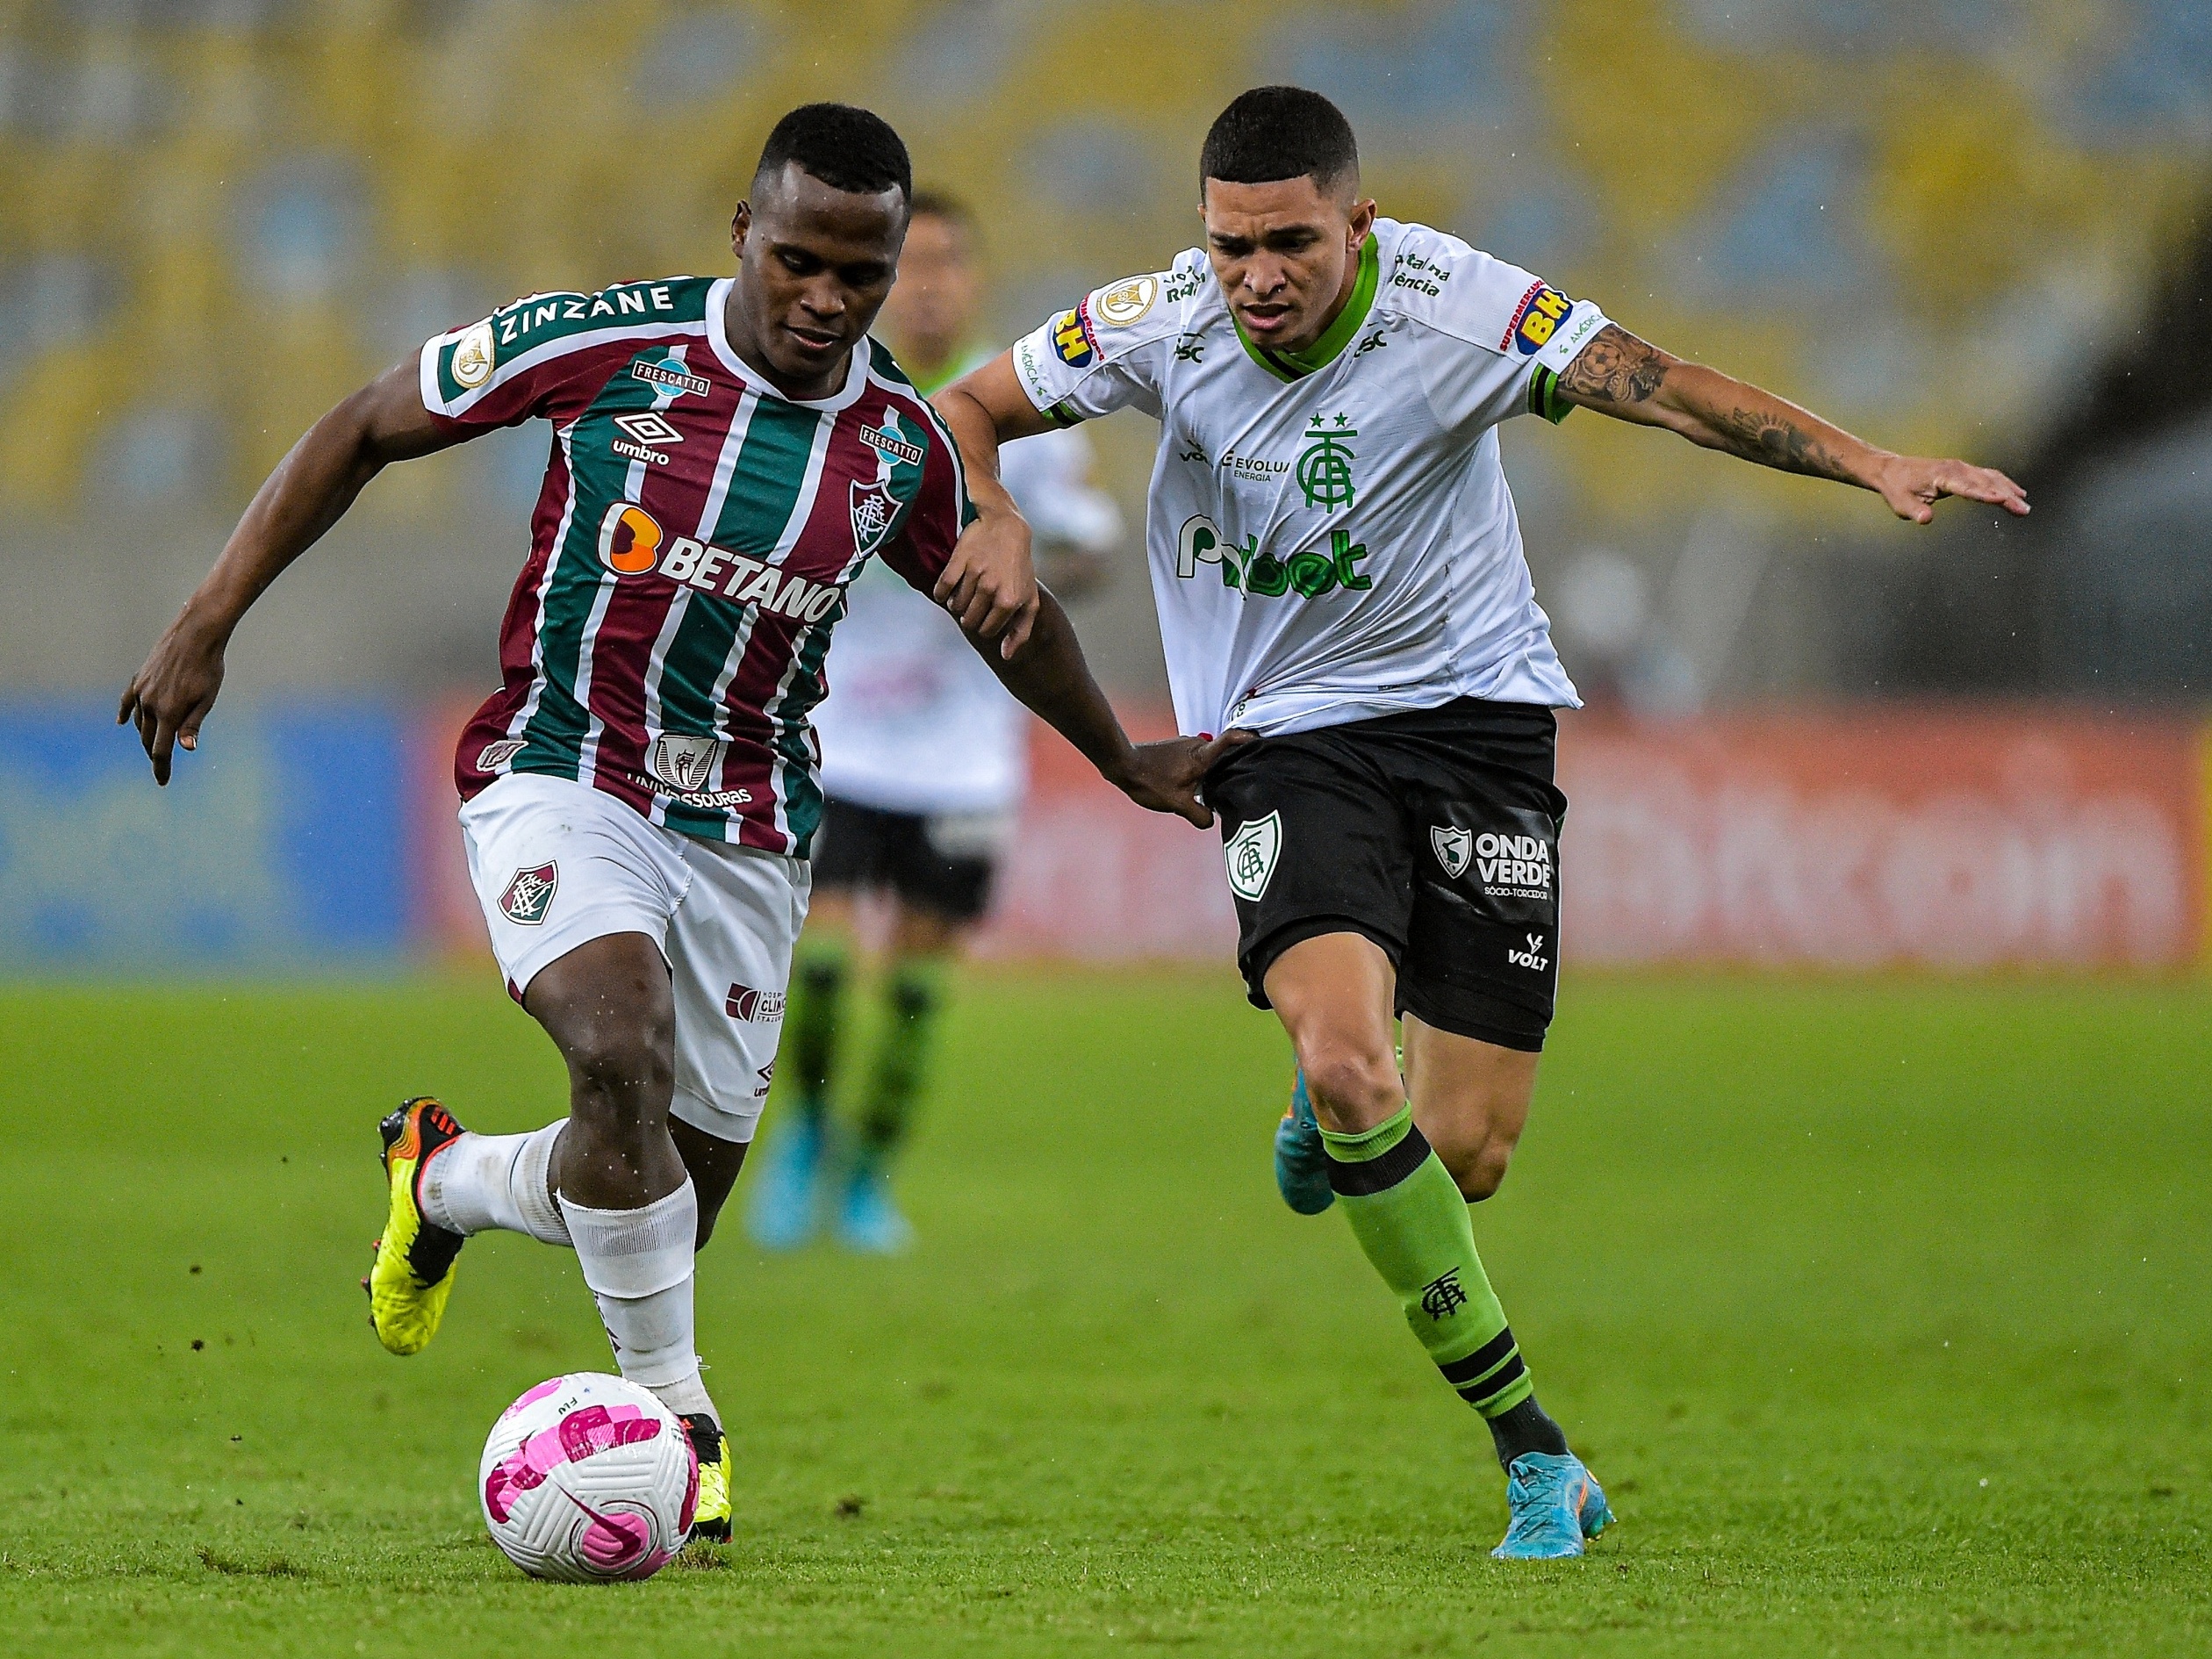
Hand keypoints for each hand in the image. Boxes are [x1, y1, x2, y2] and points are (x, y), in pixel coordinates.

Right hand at [117, 611, 228, 784]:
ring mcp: (142, 690)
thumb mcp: (206, 700)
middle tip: (161, 764)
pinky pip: (129, 700)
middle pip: (147, 738)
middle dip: (153, 753)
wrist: (195, 636)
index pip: (160, 750)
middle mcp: (150, 704)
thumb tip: (184, 749)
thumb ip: (193, 725)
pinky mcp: (140, 678)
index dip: (161, 768)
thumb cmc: (208, 669)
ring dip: (145, 734)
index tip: (162, 782)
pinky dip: (126, 713)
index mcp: (168, 713)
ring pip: (140, 721)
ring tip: (152, 744)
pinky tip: (122, 722)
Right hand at [934, 505, 1040, 657]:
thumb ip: (1021, 631)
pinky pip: (941, 590)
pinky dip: (942, 592)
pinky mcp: (958, 562)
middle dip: (972, 615)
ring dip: (959, 602)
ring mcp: (975, 575)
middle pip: (969, 621)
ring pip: (956, 607)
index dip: (985, 624)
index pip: (987, 631)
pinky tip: (952, 584)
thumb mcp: (1029, 599)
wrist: (1005, 527)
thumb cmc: (1018, 568)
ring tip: (969, 588)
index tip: (989, 611)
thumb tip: (1005, 656)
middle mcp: (992, 590)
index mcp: (1010, 602)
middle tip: (979, 599)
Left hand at [1106, 731, 1255, 826]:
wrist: (1121, 765)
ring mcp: (1184, 745)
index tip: (1261, 742)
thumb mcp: (1177, 804)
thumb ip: (1199, 815)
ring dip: (1212, 771)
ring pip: (1208, 757)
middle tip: (1241, 780)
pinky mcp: (1175, 749)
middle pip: (1223, 752)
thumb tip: (1211, 821)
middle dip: (1233, 764)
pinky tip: (1194, 786)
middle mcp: (1195, 745)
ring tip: (1214, 789)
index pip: (1230, 740)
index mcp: (1201, 756)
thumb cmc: (1149, 781)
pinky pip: (1196, 758)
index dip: (1247, 738)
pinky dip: (1199, 770)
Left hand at [1872, 454, 2028, 524]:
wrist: (1892, 470)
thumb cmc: (1897, 488)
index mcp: (1942, 476)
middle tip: (2023, 510)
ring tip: (2024, 505)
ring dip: (2009, 490)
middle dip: (2006, 495)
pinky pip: (1988, 475)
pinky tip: (2016, 492)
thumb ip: (1914, 511)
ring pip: (1991, 477)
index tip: (2001, 500)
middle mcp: (1956, 469)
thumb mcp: (1900, 504)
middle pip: (1985, 482)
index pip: (1967, 487)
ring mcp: (1961, 467)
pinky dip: (2003, 483)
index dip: (1984, 494)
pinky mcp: (1963, 470)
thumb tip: (1925, 519)